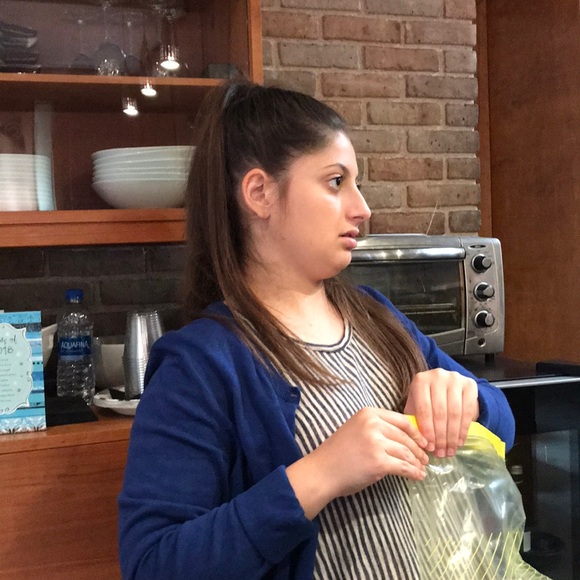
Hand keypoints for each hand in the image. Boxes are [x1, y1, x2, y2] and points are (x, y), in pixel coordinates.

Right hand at [286, 408, 427, 518]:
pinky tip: (417, 476)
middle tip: (425, 459)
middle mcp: (373, 424)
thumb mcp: (357, 430)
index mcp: (368, 413)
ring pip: (407, 452)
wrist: (322, 471)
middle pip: (406, 436)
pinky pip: (404, 466)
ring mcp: (376, 443)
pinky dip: (414, 472)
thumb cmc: (338, 453)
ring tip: (422, 468)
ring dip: (417, 462)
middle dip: (419, 449)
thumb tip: (405, 438)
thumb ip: (377, 429)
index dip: (416, 432)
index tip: (423, 442)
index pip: (401, 420)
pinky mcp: (379, 462)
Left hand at [404, 369, 479, 457]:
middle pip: (440, 412)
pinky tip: (459, 441)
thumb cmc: (427, 399)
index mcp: (421, 380)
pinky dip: (463, 429)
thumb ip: (414, 421)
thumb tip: (417, 443)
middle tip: (441, 453)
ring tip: (449, 450)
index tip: (429, 447)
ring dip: (452, 436)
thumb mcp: (416, 406)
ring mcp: (455, 378)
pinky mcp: (470, 384)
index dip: (427, 430)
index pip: (424, 409)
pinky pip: (468, 411)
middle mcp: (438, 375)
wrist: (448, 387)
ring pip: (455, 413)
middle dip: (440, 437)